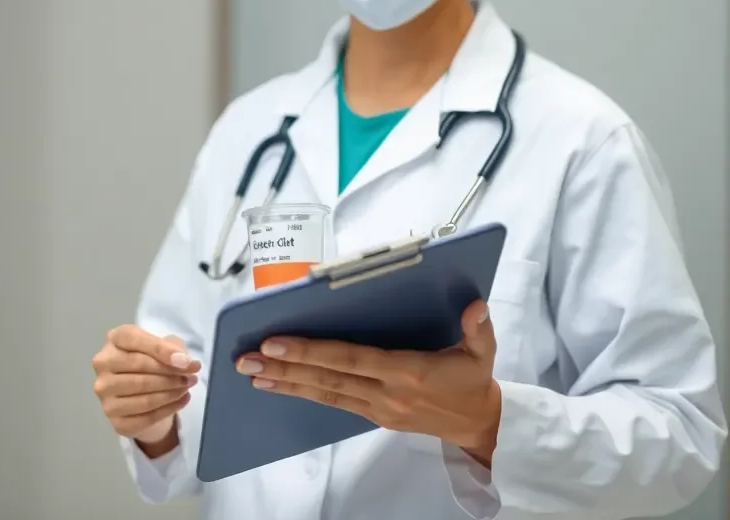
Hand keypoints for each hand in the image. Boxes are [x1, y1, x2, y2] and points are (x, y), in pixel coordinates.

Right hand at [92, 325, 200, 446]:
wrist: (142, 393)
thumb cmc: (152, 361)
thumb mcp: (164, 345)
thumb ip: (172, 347)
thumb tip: (183, 362)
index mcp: (114, 339)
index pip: (134, 339)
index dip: (161, 350)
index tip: (186, 361)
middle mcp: (103, 364)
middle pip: (139, 367)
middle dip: (171, 373)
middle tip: (192, 376)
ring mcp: (105, 394)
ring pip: (143, 395)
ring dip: (172, 392)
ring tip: (188, 387)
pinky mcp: (115, 419)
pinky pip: (147, 416)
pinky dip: (169, 409)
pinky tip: (182, 400)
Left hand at [235, 300, 501, 461]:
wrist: (479, 425)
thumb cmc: (474, 380)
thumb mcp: (484, 351)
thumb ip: (478, 327)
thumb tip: (475, 305)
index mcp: (407, 370)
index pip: (350, 358)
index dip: (311, 351)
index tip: (276, 342)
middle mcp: (387, 391)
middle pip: (326, 378)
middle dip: (283, 368)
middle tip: (245, 359)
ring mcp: (378, 407)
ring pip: (324, 393)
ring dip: (285, 383)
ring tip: (251, 373)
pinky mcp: (375, 415)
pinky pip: (333, 402)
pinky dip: (303, 393)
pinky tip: (278, 385)